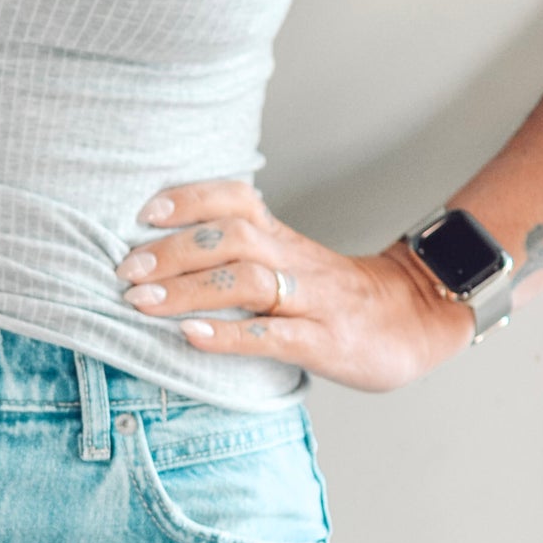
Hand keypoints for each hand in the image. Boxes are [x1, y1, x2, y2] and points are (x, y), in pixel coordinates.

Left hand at [114, 180, 476, 393]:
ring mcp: (312, 302)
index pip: (236, 200)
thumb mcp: (293, 266)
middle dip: (173, 250)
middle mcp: (296, 262)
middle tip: (126, 269)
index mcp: (284, 241)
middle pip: (231, 237)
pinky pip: (272, 335)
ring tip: (142, 302)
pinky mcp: (325, 343)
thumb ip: (244, 258)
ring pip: (247, 280)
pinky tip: (190, 337)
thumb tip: (172, 261)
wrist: (416, 322)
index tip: (144, 212)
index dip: (191, 199)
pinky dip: (228, 335)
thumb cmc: (339, 301)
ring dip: (188, 289)